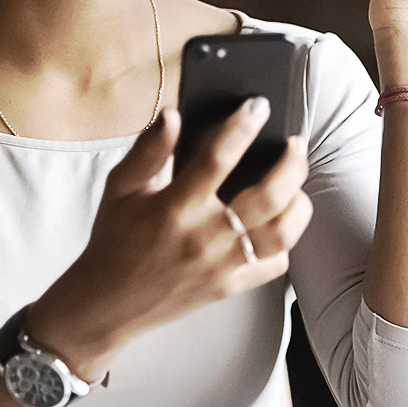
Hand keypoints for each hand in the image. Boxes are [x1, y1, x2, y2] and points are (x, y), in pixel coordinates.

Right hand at [27, 101, 312, 381]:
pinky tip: (279, 222)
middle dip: (291, 163)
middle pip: (268, 196)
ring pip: (282, 233)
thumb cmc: (115, 238)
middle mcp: (205, 237)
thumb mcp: (120, 188)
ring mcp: (222, 265)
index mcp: (175, 207)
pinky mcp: (230, 286)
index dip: (241, 127)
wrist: (109, 301)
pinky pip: (274, 265)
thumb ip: (147, 150)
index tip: (258, 105)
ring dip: (298, 202)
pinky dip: (285, 242)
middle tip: (295, 143)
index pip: (217, 159)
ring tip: (296, 182)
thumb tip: (173, 115)